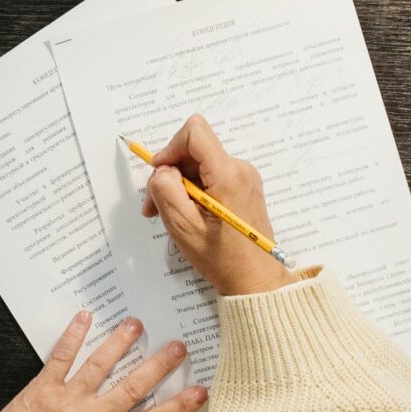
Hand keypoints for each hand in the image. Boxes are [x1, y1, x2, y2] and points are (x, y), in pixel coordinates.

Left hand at [0, 311, 204, 411]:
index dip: (178, 408)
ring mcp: (66, 400)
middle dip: (159, 365)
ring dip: (121, 342)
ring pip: (100, 365)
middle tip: (179, 346)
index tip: (200, 391)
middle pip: (132, 387)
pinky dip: (73, 335)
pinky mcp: (42, 388)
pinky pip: (61, 356)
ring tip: (137, 323)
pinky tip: (85, 316)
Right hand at [137, 115, 291, 297]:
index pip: (195, 132)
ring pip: (200, 164)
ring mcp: (244, 177)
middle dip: (170, 173)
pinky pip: (211, 177)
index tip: (158, 174)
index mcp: (227, 174)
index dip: (170, 148)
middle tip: (154, 206)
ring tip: (172, 216)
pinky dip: (194, 192)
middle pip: (194, 150)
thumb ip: (165, 189)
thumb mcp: (183, 226)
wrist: (255, 280)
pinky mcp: (244, 187)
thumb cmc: (222, 258)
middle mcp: (240, 168)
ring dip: (180, 186)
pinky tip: (189, 216)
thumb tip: (163, 170)